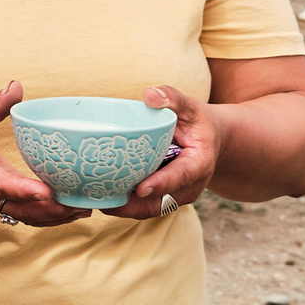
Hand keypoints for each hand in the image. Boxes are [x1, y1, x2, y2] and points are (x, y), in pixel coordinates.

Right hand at [0, 82, 85, 227]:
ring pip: (23, 216)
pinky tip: (69, 210)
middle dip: (49, 210)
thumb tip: (16, 87)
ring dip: (53, 217)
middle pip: (18, 208)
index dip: (22, 189)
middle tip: (80, 204)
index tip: (47, 191)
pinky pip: (23, 213)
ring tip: (83, 210)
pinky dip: (47, 215)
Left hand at [102, 86, 213, 219]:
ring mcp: (176, 197)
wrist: (209, 141)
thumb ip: (173, 99)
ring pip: (147, 209)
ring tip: (95, 199)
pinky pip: (143, 207)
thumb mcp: (191, 107)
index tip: (140, 188)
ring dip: (123, 208)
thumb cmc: (198, 123)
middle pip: (159, 202)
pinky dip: (124, 204)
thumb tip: (149, 94)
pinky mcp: (164, 200)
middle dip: (131, 205)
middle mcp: (189, 187)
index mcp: (199, 164)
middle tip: (102, 199)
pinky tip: (100, 196)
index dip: (160, 184)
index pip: (180, 176)